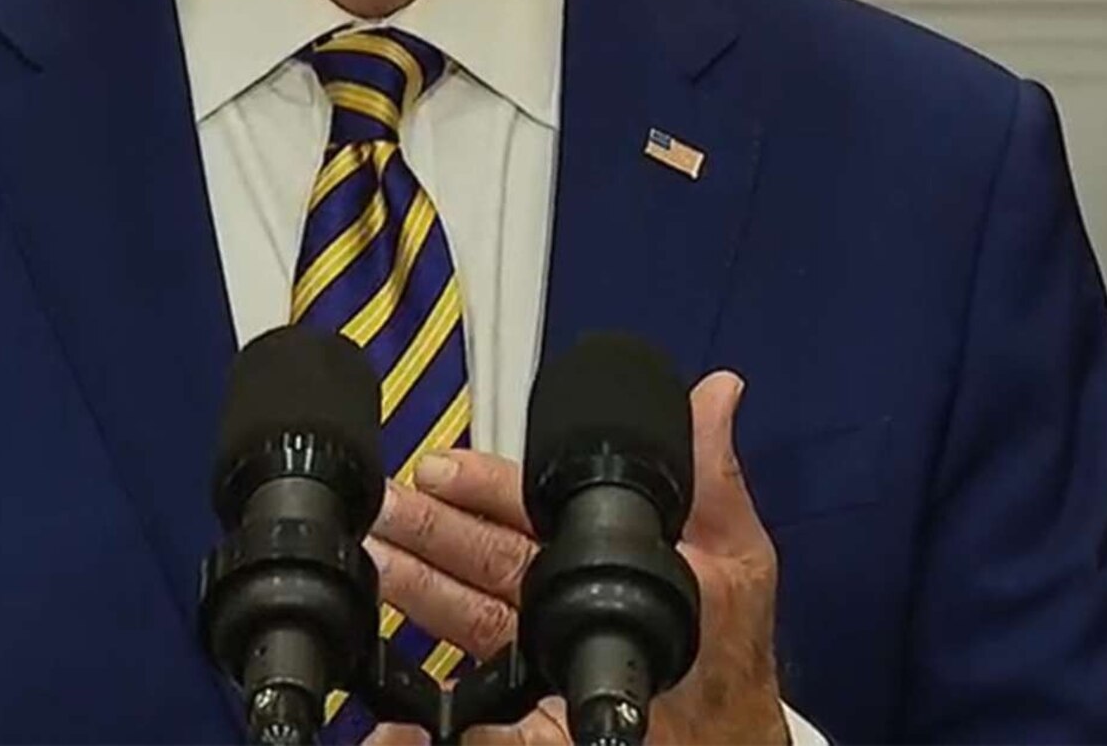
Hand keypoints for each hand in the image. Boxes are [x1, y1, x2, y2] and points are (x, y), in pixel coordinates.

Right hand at [361, 371, 790, 744]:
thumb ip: (713, 480)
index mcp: (593, 555)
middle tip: (383, 505)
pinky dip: (428, 709)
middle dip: (426, 527)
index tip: (437, 466)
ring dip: (412, 587)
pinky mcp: (522, 719)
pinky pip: (468, 713)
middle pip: (477, 556)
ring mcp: (531, 660)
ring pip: (460, 615)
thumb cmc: (733, 658)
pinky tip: (397, 702)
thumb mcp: (735, 559)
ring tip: (370, 559)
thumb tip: (717, 393)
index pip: (525, 509)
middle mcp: (553, 602)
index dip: (479, 484)